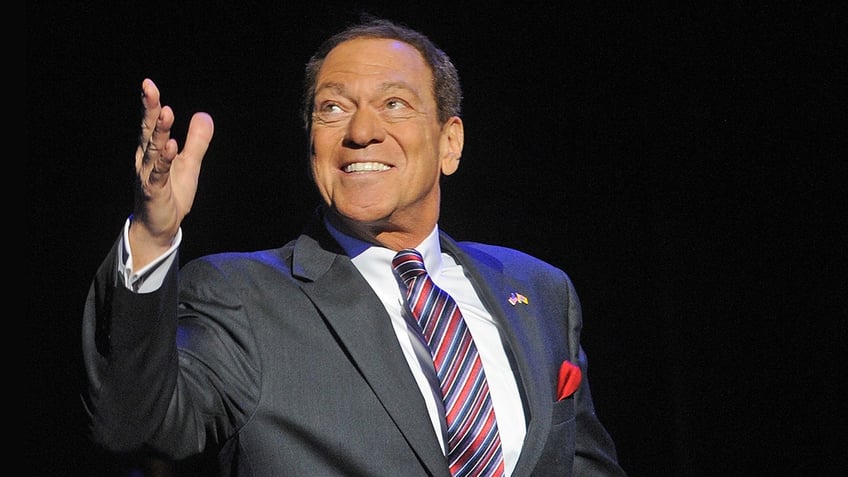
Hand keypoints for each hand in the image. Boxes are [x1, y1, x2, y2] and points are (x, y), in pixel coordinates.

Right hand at [129, 78, 213, 268]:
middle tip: (149, 88)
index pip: (152, 124)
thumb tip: (204, 115)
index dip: (151, 104)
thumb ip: (196, 141)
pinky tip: (171, 147)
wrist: (160, 227)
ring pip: (153, 149)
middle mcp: (145, 159)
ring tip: (166, 113)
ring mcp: (148, 175)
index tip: (148, 84)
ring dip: (160, 132)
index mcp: (152, 151)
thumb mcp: (189, 164)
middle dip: (149, 109)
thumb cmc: (171, 193)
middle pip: (148, 131)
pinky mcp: (154, 191)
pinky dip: (164, 160)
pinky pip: (158, 173)